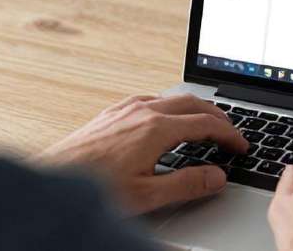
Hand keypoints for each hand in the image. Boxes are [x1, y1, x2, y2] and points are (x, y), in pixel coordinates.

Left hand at [36, 94, 247, 214]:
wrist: (51, 180)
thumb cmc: (94, 189)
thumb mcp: (147, 194)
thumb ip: (187, 184)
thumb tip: (217, 176)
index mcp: (156, 129)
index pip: (206, 124)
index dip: (229, 135)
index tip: (241, 146)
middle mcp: (142, 111)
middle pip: (193, 103)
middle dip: (218, 117)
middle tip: (232, 133)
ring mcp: (126, 109)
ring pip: (172, 98)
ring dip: (195, 109)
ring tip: (207, 124)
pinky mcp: (112, 113)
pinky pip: (151, 100)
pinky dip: (171, 107)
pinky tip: (168, 119)